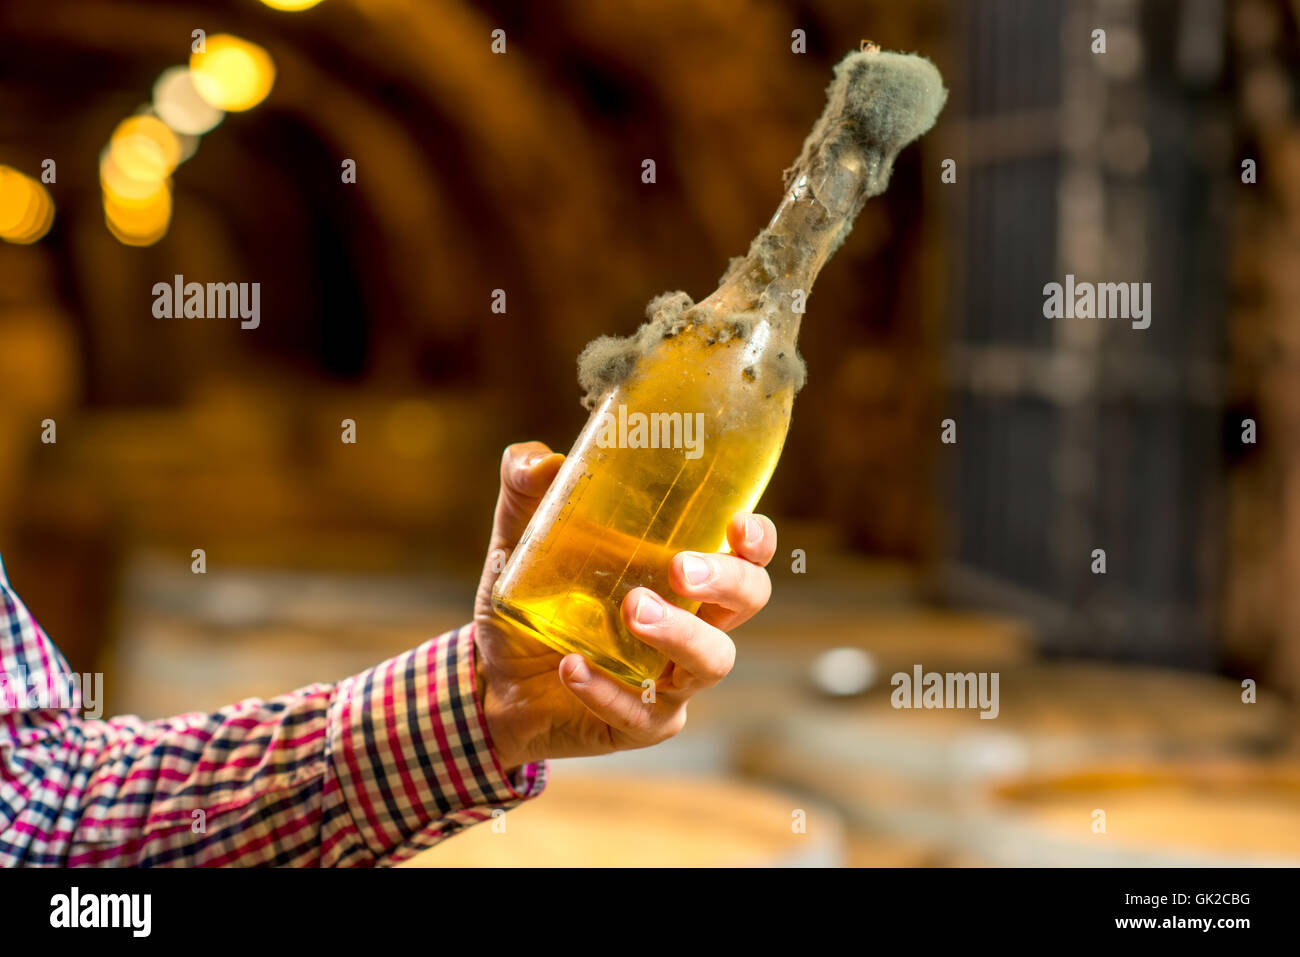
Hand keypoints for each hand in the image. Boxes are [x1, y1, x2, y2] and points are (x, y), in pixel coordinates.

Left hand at [473, 441, 775, 769]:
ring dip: (680, 632)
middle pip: (748, 600)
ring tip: (632, 610)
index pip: (746, 553)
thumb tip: (539, 461)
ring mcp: (673, 678)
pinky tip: (571, 667)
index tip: (739, 524)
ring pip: (713, 660)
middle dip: (727, 580)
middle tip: (680, 568)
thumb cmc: (530, 602)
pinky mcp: (641, 723)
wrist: (489, 681)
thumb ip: (525, 486)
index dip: (756, 540)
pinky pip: (643, 714)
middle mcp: (692, 622)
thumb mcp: (520, 536)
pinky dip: (609, 690)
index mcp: (680, 572)